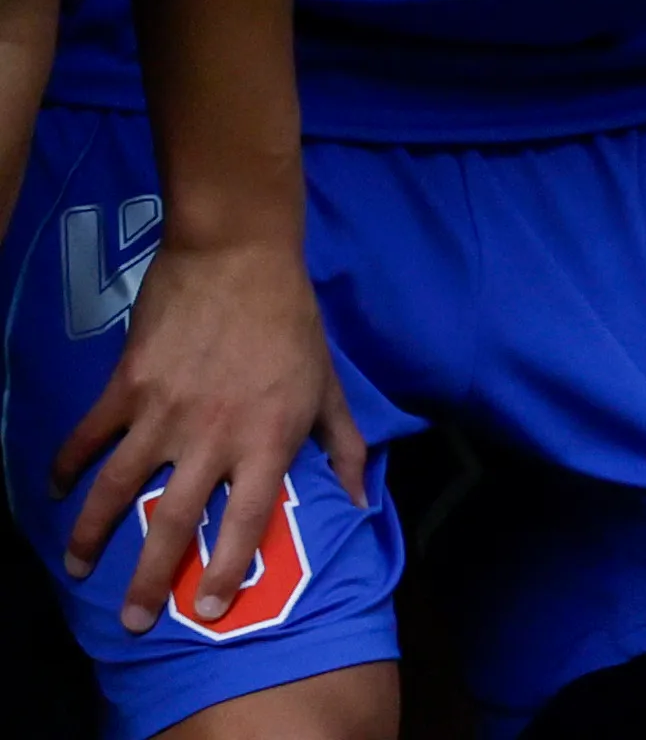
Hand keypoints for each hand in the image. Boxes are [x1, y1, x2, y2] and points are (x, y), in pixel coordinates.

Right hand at [54, 230, 358, 632]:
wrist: (240, 253)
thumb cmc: (292, 322)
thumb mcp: (329, 385)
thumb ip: (342, 447)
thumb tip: (362, 502)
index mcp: (268, 439)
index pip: (245, 521)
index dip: (229, 569)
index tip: (211, 609)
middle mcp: (213, 435)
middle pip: (173, 523)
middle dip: (150, 579)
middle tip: (132, 621)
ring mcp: (163, 412)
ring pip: (116, 490)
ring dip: (91, 535)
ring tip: (77, 569)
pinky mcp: (127, 386)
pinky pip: (87, 438)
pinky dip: (65, 467)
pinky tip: (56, 493)